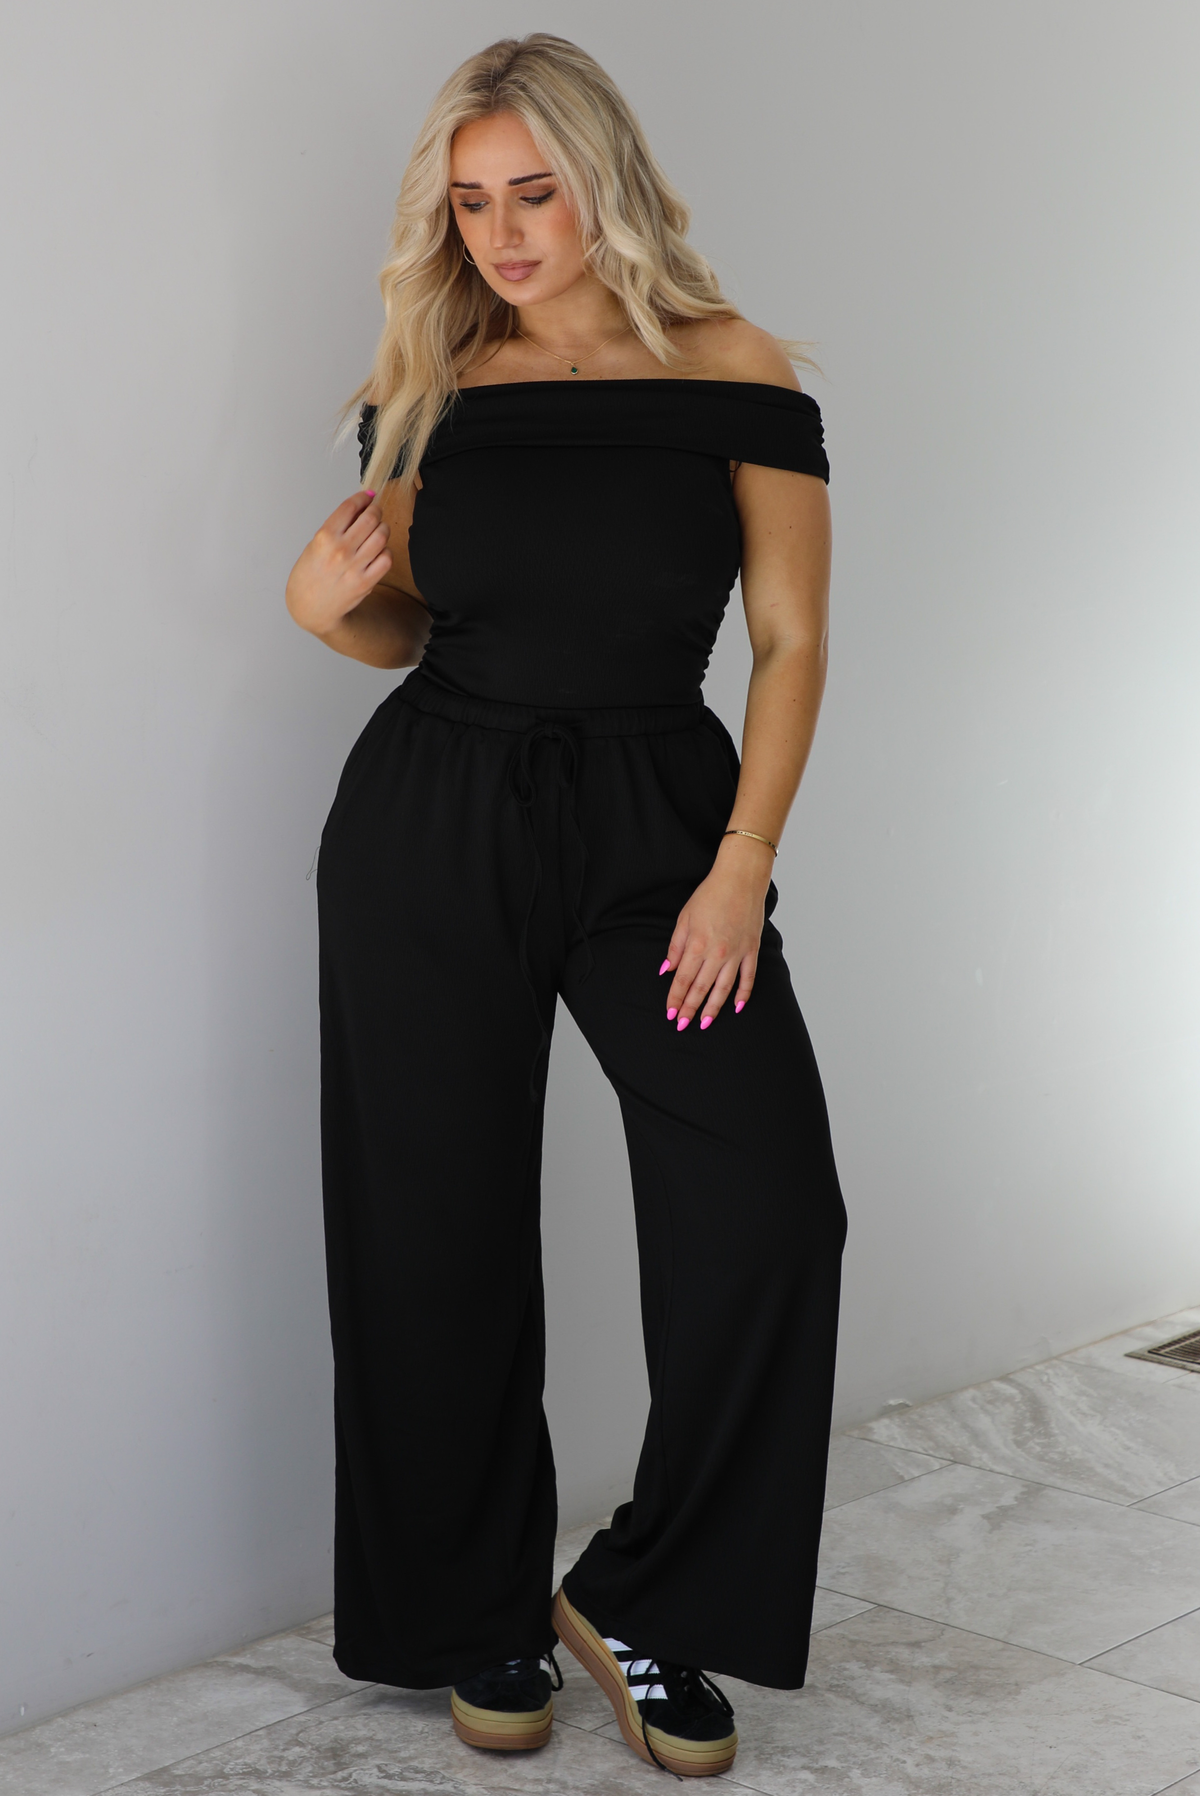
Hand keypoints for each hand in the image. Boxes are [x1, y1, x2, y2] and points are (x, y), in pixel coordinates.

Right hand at [286, 491, 391, 637]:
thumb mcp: (315, 544)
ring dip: (383, 528)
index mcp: (324, 537)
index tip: (368, 496)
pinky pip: (387, 558)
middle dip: (376, 510)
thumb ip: (338, 527)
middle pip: (370, 518)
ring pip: (382, 535)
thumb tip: (360, 507)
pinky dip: (386, 551)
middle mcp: (340, 550)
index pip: (350, 507)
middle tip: (375, 512)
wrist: (310, 607)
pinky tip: (378, 551)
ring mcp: (355, 567)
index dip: (363, 497)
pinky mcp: (366, 582)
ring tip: (377, 531)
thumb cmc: (310, 574)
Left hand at [660, 836, 774, 1031]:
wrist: (741, 879)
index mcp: (697, 944)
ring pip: (723, 989)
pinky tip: (737, 1007)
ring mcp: (737, 953)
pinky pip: (748, 978)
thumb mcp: (684, 917)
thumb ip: (675, 946)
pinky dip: (743, 994)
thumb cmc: (710, 895)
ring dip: (713, 1008)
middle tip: (682, 1025)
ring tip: (705, 1023)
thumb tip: (667, 969)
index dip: (675, 998)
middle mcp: (717, 953)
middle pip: (701, 988)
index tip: (670, 1012)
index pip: (683, 979)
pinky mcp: (752, 950)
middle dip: (690, 1009)